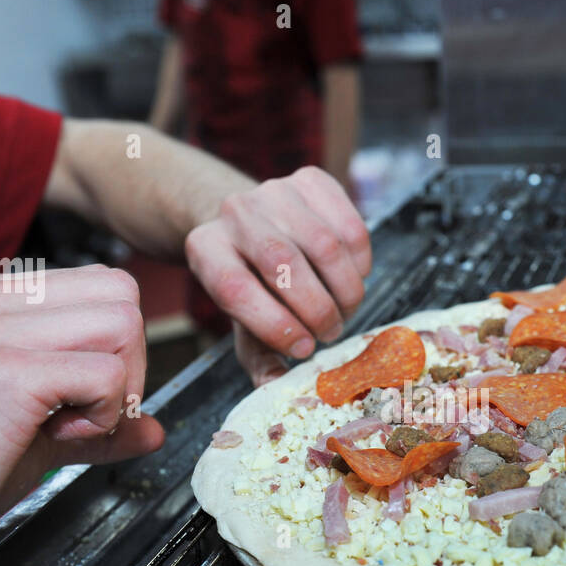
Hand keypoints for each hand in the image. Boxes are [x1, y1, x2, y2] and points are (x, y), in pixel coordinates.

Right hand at [0, 266, 164, 565]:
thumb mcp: (34, 435)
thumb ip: (97, 422)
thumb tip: (152, 429)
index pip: (106, 288)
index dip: (118, 349)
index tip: (83, 402)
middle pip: (123, 297)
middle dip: (129, 364)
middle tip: (84, 415)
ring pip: (124, 325)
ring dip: (116, 389)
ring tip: (64, 427)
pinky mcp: (4, 371)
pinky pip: (106, 374)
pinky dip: (101, 416)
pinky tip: (53, 440)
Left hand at [183, 166, 370, 366]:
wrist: (253, 222)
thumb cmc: (252, 281)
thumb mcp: (243, 318)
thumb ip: (259, 354)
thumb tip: (275, 386)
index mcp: (205, 249)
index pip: (235, 288)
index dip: (273, 325)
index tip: (302, 350)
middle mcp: (235, 212)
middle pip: (282, 262)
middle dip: (316, 308)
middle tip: (330, 332)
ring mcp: (274, 190)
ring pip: (324, 244)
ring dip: (345, 289)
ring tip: (345, 311)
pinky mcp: (311, 180)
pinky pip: (350, 225)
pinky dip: (360, 262)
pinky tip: (354, 278)